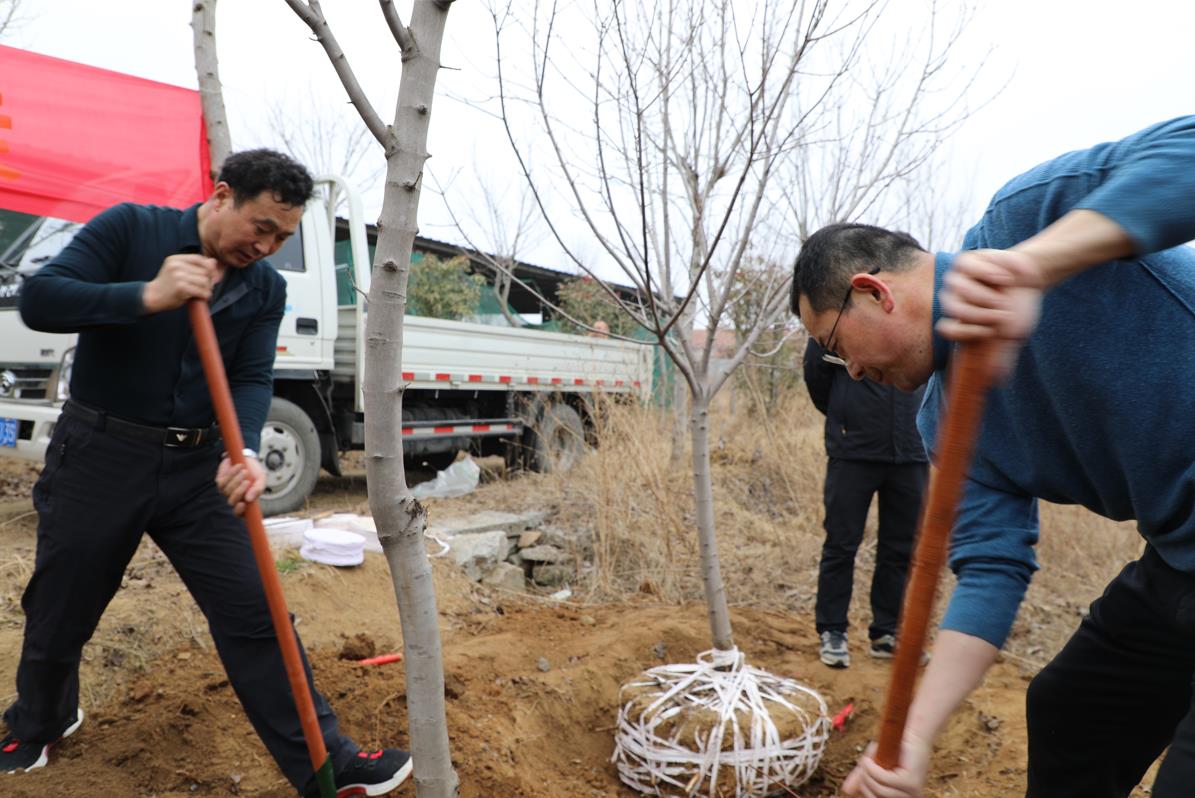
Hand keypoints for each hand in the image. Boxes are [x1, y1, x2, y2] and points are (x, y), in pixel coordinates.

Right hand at [142, 254, 218, 312]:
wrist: (152, 296)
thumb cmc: (168, 284)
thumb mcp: (178, 270)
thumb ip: (194, 266)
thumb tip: (214, 261)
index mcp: (175, 259)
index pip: (199, 258)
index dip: (208, 267)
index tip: (211, 275)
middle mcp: (176, 265)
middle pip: (204, 270)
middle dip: (208, 280)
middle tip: (204, 287)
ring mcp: (178, 276)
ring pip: (205, 281)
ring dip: (208, 289)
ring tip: (202, 292)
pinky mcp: (181, 287)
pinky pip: (201, 291)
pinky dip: (205, 295)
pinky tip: (201, 297)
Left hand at [216, 454, 266, 516]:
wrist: (246, 458)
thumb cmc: (254, 471)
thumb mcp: (261, 479)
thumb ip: (258, 489)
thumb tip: (249, 499)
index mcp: (246, 501)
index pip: (239, 513)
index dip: (239, 511)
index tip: (243, 504)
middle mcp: (235, 498)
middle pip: (232, 502)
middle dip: (239, 492)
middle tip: (247, 482)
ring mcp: (226, 491)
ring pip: (227, 491)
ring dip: (236, 480)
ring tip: (244, 471)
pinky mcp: (220, 482)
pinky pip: (223, 482)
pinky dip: (232, 474)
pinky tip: (238, 467)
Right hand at [842, 733, 932, 797]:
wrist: (910, 734)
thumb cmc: (893, 749)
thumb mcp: (874, 765)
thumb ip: (864, 778)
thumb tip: (846, 790)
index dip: (864, 788)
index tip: (862, 773)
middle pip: (873, 797)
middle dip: (864, 779)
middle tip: (864, 763)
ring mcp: (911, 792)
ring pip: (878, 789)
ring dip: (867, 771)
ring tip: (867, 759)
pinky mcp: (910, 782)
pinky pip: (882, 779)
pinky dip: (871, 767)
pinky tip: (868, 759)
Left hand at [937, 249, 1042, 378]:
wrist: (1030, 279)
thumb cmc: (1018, 309)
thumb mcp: (1012, 334)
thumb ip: (1001, 355)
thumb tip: (996, 380)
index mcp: (960, 320)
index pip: (947, 329)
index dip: (965, 332)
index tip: (989, 332)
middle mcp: (954, 299)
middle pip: (953, 308)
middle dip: (981, 313)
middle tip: (1003, 314)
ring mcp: (958, 279)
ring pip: (958, 287)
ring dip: (986, 294)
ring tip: (1005, 295)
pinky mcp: (967, 260)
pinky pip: (970, 267)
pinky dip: (991, 273)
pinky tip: (1005, 278)